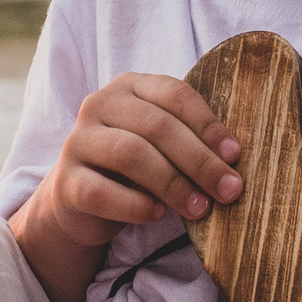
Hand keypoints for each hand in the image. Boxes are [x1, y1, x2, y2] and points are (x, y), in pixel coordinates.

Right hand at [12, 74, 243, 301]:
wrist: (81, 201)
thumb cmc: (136, 169)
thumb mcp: (163, 145)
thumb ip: (191, 141)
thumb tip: (235, 161)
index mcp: (129, 86)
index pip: (174, 94)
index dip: (208, 125)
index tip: (236, 156)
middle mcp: (99, 105)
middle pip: (157, 125)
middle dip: (199, 160)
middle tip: (229, 190)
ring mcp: (78, 142)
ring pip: (130, 154)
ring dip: (173, 183)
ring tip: (200, 208)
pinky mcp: (65, 182)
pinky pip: (102, 191)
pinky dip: (135, 205)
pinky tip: (157, 215)